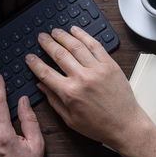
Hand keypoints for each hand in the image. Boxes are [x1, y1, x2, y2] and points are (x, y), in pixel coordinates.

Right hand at [25, 27, 155, 156]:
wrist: (125, 125)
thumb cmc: (99, 126)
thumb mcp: (70, 119)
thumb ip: (54, 100)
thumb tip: (41, 85)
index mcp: (70, 93)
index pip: (46, 73)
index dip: (35, 63)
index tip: (30, 57)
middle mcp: (82, 78)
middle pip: (59, 54)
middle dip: (47, 44)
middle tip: (41, 38)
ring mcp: (97, 69)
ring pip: (76, 46)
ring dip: (63, 36)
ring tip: (55, 31)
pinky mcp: (110, 65)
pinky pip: (95, 45)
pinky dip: (84, 35)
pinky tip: (76, 30)